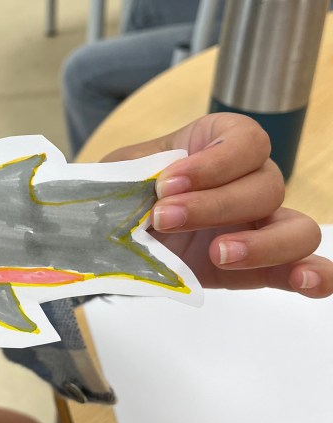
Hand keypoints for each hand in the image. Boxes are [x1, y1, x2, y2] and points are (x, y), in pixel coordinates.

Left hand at [102, 113, 332, 296]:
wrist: (109, 239)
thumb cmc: (121, 196)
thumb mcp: (118, 176)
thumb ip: (133, 177)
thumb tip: (142, 189)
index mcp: (218, 144)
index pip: (246, 141)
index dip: (214, 163)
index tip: (166, 183)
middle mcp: (248, 180)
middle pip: (266, 186)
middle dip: (213, 206)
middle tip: (165, 219)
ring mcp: (260, 224)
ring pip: (297, 228)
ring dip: (262, 243)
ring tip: (218, 254)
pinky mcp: (259, 267)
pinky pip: (300, 268)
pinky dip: (314, 274)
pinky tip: (304, 281)